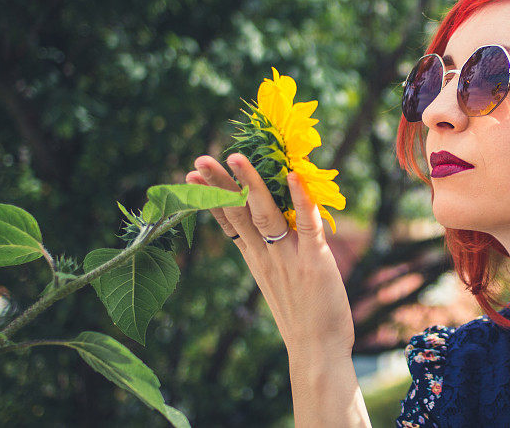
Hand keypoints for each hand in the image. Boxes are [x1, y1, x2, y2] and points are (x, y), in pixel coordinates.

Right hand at [187, 153, 354, 356]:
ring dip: (251, 183)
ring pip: (265, 212)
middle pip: (238, 212)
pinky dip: (300, 199)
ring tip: (237, 157)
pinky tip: (293, 176)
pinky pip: (306, 224)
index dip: (211, 197)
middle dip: (219, 184)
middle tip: (200, 158)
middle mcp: (266, 255)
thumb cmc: (303, 317)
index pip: (228, 221)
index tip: (192, 176)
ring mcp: (288, 257)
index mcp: (255, 259)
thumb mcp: (277, 282)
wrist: (317, 352)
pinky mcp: (313, 261)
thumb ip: (273, 253)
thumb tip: (274, 228)